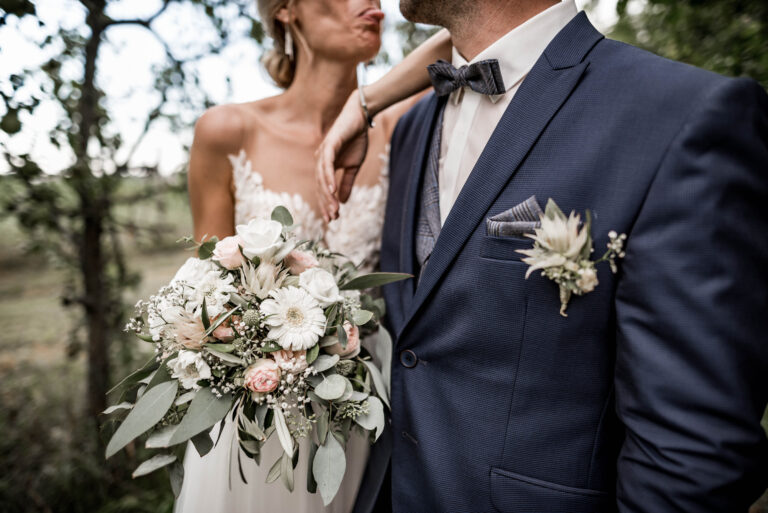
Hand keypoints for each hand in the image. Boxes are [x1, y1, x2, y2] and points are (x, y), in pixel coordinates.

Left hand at [315, 91, 369, 221]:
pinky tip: (333, 191)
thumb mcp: (353, 166)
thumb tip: (342, 201)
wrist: (360, 119)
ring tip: (334, 209)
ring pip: (322, 179)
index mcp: (324, 167)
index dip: (326, 204)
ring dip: (328, 195)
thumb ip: (346, 183)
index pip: (323, 189)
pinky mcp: (329, 145)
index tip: (332, 219)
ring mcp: (323, 153)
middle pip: (320, 187)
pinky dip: (329, 178)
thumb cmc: (356, 140)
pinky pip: (327, 165)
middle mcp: (320, 161)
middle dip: (326, 204)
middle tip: (333, 218)